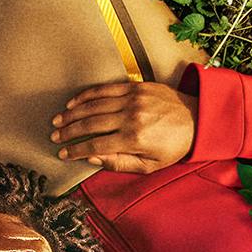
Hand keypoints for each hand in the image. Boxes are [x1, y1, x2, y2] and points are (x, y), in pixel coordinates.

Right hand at [50, 79, 194, 173]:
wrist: (197, 119)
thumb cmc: (173, 146)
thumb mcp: (148, 165)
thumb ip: (118, 163)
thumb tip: (91, 159)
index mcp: (134, 139)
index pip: (95, 145)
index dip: (75, 150)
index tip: (62, 153)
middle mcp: (131, 117)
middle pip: (90, 123)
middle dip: (69, 131)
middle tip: (54, 136)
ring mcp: (133, 99)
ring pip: (94, 105)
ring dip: (72, 113)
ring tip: (58, 120)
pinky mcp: (136, 86)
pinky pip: (106, 89)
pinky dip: (87, 95)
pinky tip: (74, 102)